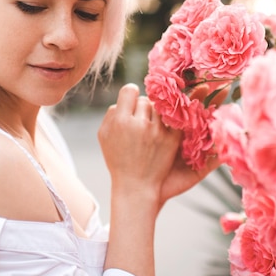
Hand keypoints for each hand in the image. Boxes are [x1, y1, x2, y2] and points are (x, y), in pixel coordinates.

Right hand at [98, 84, 181, 208]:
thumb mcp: (104, 136)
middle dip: (142, 108)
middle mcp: (139, 124)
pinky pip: (172, 119)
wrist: (135, 186)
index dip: (130, 95)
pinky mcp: (172, 139)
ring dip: (156, 115)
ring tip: (151, 128)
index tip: (132, 102)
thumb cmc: (117, 159)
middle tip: (141, 120)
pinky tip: (163, 129)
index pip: (129, 90)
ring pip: (159, 108)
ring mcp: (157, 132)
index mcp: (120, 121)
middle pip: (145, 100)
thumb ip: (111, 114)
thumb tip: (124, 98)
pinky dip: (168, 122)